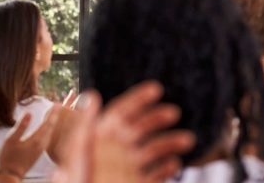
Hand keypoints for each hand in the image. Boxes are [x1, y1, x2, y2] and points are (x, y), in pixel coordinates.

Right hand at [0, 105, 60, 179]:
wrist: (12, 174)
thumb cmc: (9, 158)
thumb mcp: (11, 140)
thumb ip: (22, 126)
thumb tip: (29, 113)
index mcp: (37, 139)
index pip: (49, 123)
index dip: (54, 113)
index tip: (58, 104)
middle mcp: (43, 143)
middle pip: (53, 126)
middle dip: (56, 115)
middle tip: (59, 105)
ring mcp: (43, 147)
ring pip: (52, 131)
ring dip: (54, 122)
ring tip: (55, 113)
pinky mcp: (41, 150)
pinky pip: (50, 136)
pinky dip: (51, 129)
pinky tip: (50, 126)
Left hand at [53, 81, 195, 182]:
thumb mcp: (76, 155)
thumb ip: (83, 127)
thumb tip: (92, 95)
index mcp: (97, 140)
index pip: (120, 112)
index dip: (137, 98)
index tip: (156, 89)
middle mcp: (114, 152)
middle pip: (140, 127)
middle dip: (157, 117)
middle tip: (174, 113)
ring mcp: (126, 170)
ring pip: (153, 150)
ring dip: (171, 142)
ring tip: (188, 140)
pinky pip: (155, 174)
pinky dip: (167, 168)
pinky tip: (175, 164)